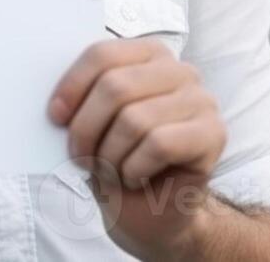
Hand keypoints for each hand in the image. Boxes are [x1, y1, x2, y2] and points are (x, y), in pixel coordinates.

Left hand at [49, 38, 226, 260]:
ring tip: (110, 171)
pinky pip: (159, 144)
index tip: (55, 117)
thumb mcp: (92, 125)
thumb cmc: (119, 162)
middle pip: (115, 87)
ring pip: (135, 119)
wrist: (154, 214)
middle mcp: (180, 70)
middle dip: (86, 129)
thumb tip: (56, 102)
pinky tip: (135, 177)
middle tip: (80, 157)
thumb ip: (81, 101)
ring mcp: (201, 100)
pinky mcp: (214, 134)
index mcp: (147, 55)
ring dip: (110, 156)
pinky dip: (134, 168)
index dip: (72, 87)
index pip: (102, 55)